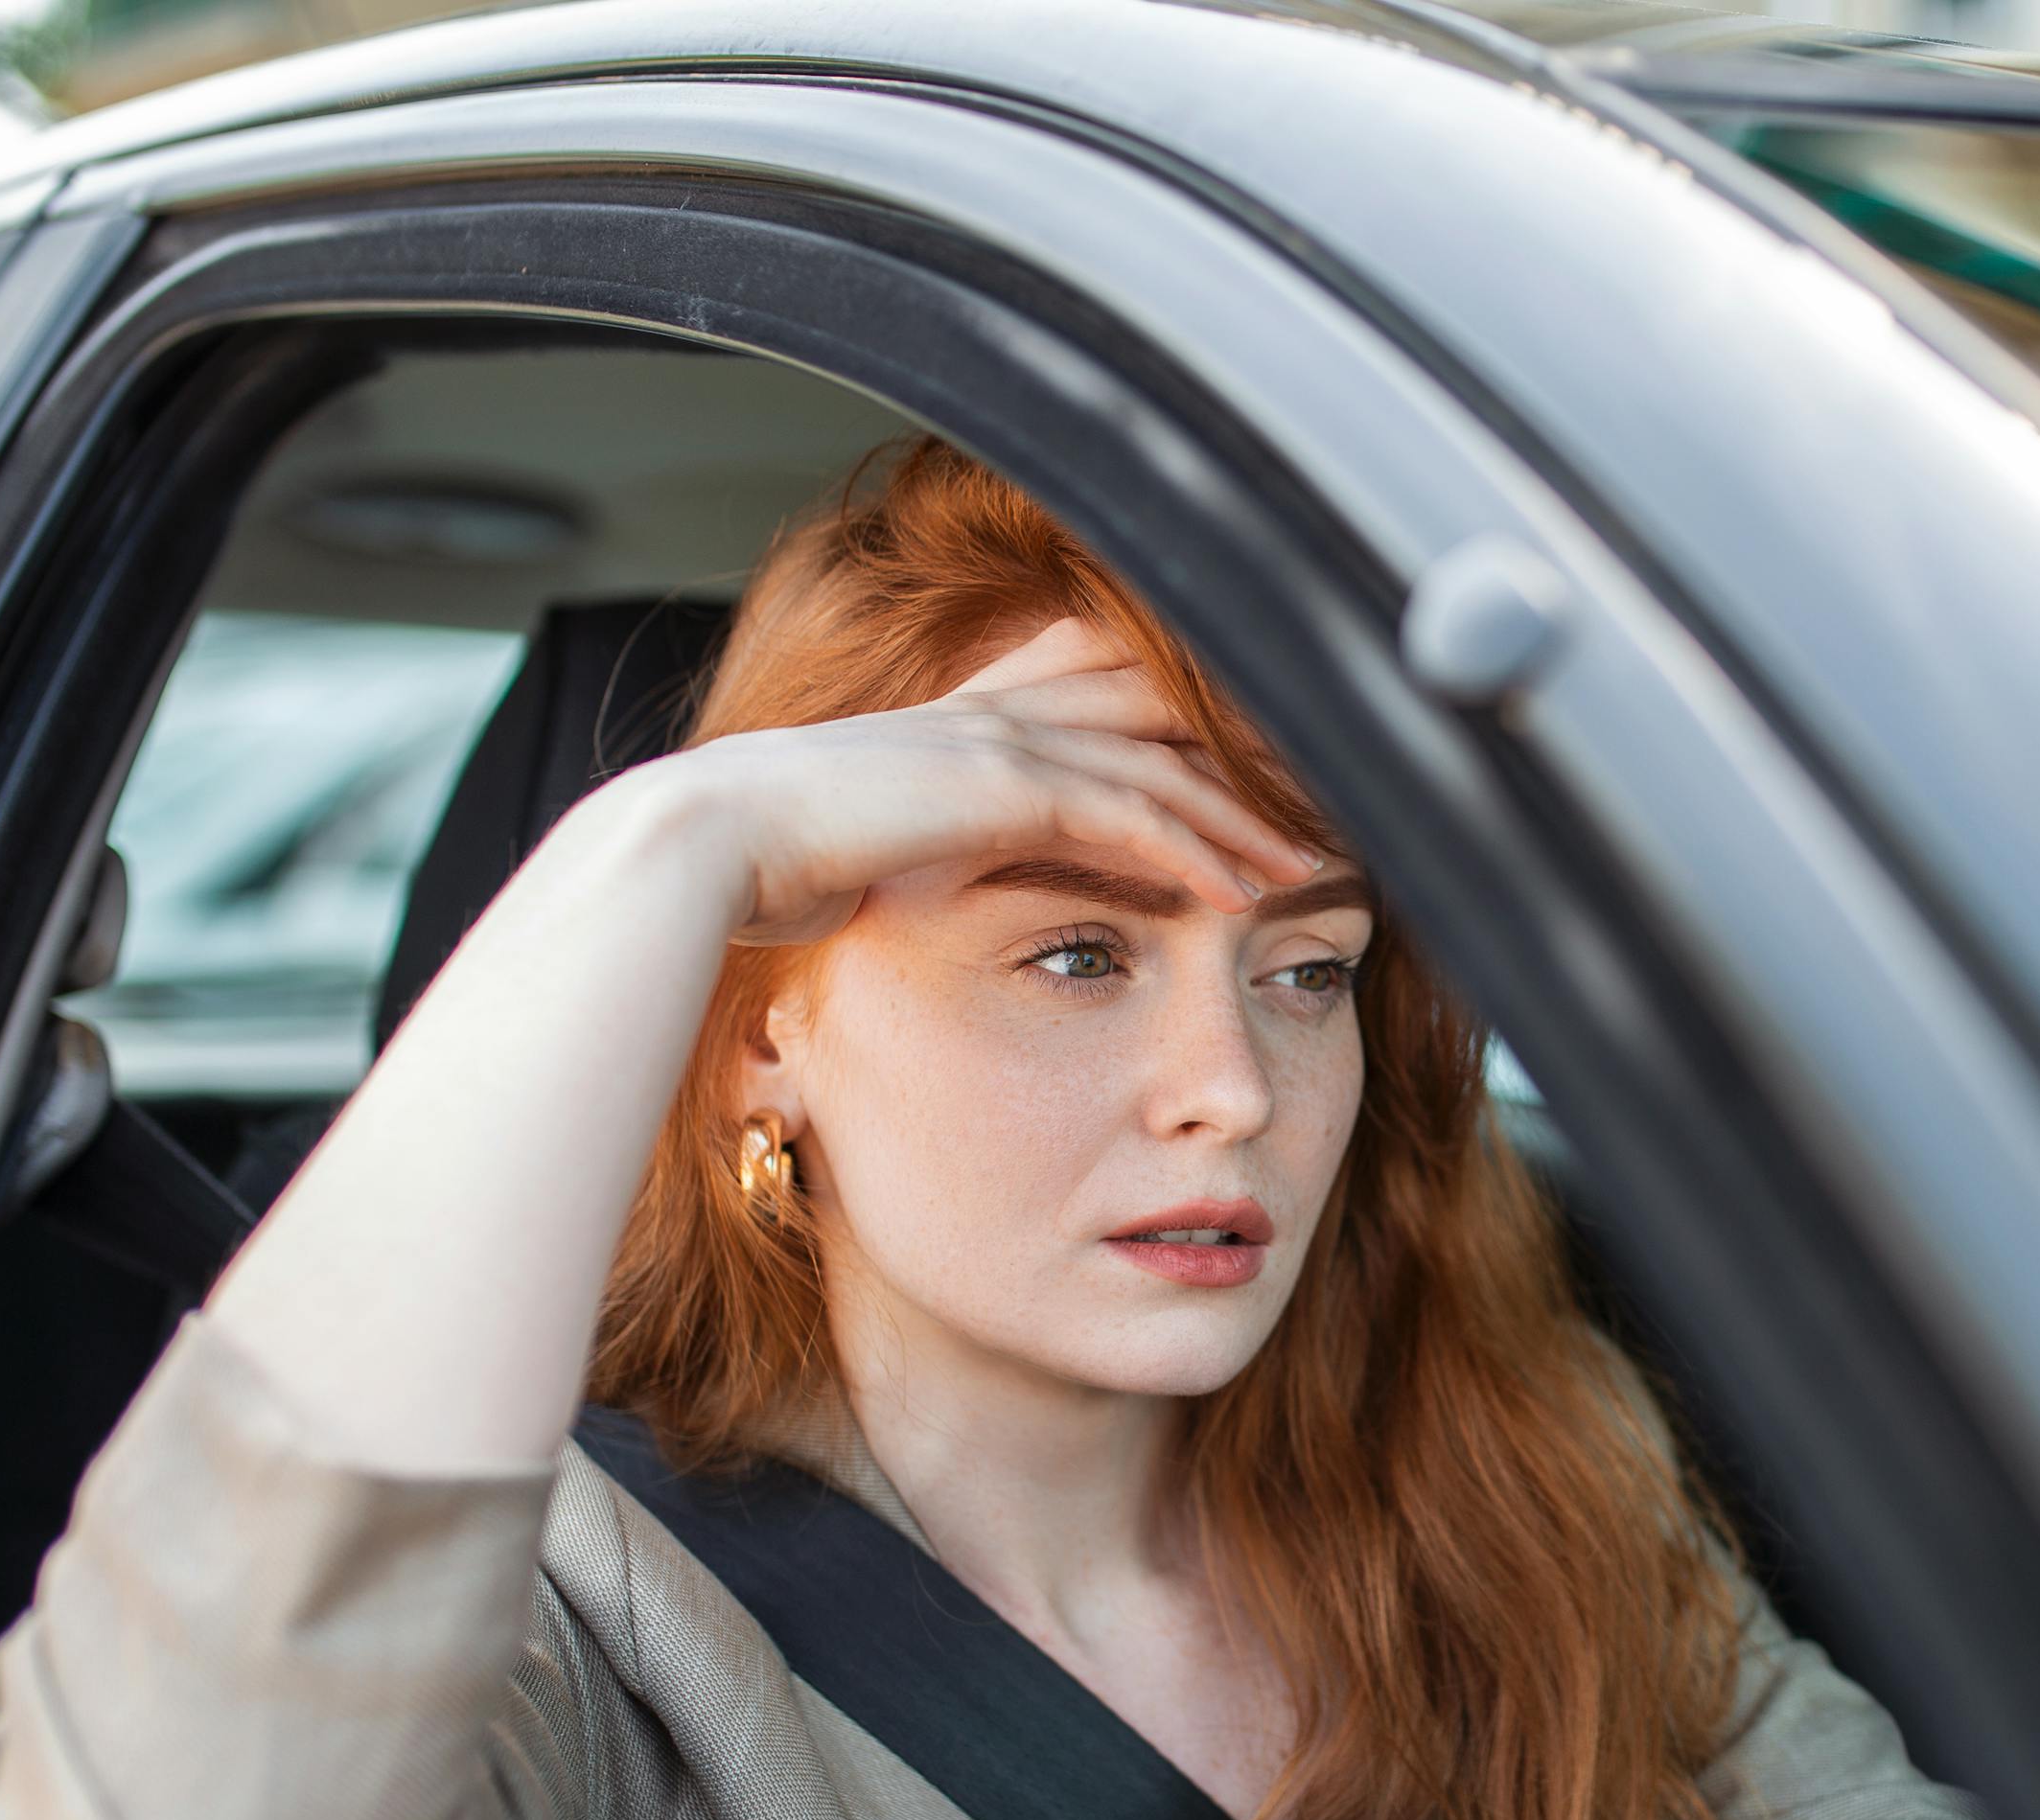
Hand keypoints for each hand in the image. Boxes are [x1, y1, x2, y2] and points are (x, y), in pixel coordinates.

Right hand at [602, 617, 1321, 944]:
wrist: (703, 848)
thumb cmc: (762, 862)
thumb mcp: (864, 846)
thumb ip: (921, 849)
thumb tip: (925, 888)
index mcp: (970, 721)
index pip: (1114, 711)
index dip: (1195, 745)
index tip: (1265, 790)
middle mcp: (999, 713)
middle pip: (1164, 720)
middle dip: (1251, 763)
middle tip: (1335, 808)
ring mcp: (1003, 741)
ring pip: (1165, 766)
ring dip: (1247, 816)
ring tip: (1316, 861)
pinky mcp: (1003, 787)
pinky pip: (1131, 816)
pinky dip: (1198, 850)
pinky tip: (1250, 888)